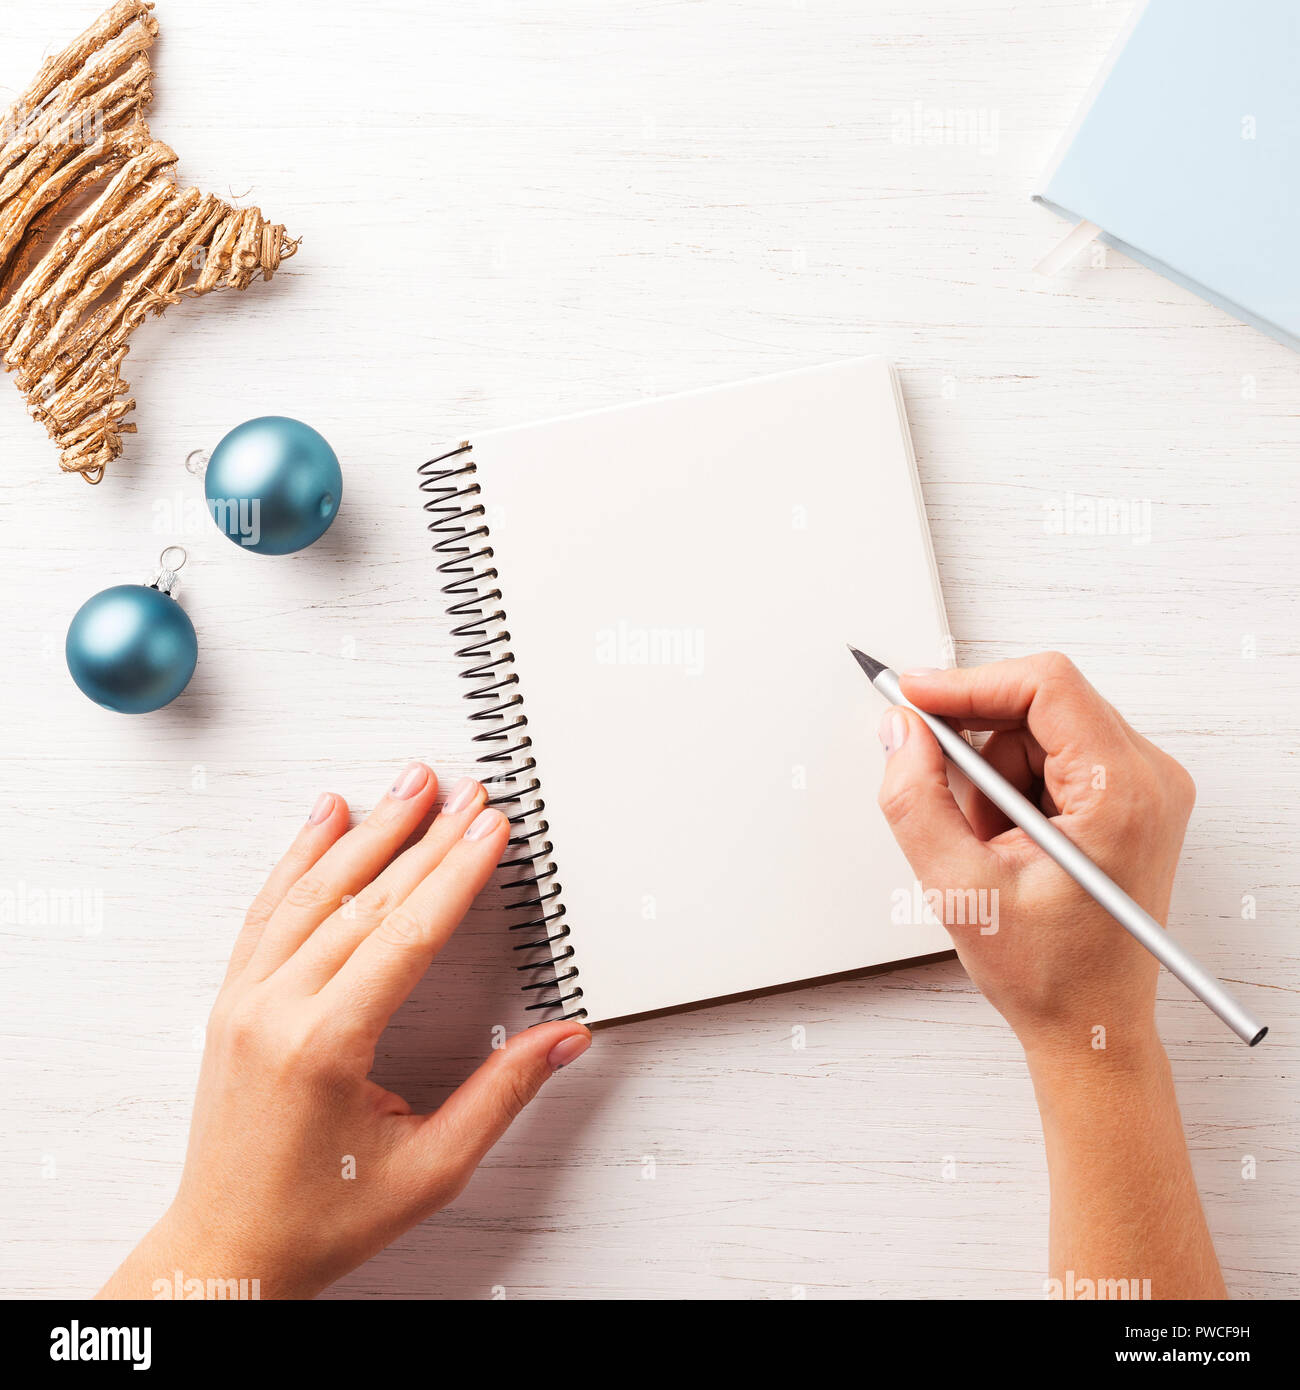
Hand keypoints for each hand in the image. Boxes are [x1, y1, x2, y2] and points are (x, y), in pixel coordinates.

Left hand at [99, 762, 590, 1299]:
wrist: (227, 1252)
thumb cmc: (321, 1220)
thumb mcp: (431, 1168)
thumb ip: (502, 1094)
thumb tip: (564, 1038)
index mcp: (326, 1047)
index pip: (406, 934)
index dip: (456, 873)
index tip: (490, 828)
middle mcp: (277, 1011)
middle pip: (366, 900)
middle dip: (426, 838)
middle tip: (468, 792)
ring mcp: (246, 1000)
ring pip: (313, 891)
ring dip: (368, 830)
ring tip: (410, 783)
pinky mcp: (232, 1000)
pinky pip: (267, 910)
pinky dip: (298, 856)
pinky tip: (324, 817)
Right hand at [876, 652, 1195, 1062]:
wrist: (1089, 1024)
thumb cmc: (1048, 973)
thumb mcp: (958, 886)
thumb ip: (916, 797)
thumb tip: (900, 730)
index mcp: (1123, 793)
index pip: (1045, 687)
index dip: (968, 683)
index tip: (912, 697)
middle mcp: (1148, 778)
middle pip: (1039, 704)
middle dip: (978, 749)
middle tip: (953, 808)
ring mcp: (1142, 786)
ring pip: (1037, 731)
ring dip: (992, 777)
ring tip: (990, 848)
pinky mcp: (1125, 798)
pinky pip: (1050, 757)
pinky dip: (1011, 790)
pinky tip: (1008, 845)